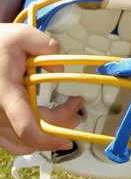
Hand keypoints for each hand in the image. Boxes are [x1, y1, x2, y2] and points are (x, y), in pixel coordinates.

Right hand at [0, 23, 82, 154]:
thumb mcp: (22, 35)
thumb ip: (45, 46)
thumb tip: (59, 68)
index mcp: (5, 92)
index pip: (25, 125)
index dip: (46, 138)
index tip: (67, 139)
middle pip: (31, 132)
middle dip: (59, 125)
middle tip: (76, 107)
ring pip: (20, 143)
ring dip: (45, 136)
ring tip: (66, 117)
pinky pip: (9, 142)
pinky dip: (28, 141)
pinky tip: (43, 129)